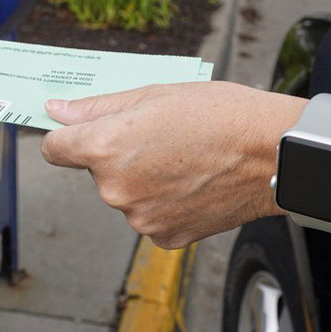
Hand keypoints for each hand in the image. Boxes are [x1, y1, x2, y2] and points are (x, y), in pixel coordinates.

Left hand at [40, 81, 304, 248]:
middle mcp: (115, 190)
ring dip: (144, 179)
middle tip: (162, 137)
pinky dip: (165, 202)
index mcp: (105, 149)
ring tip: (185, 159)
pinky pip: (151, 215)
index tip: (81, 132)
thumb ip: (98, 108)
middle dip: (119, 155)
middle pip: (97, 171)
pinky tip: (194, 183)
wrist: (275, 155)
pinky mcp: (165, 236)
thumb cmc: (222, 115)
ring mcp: (140, 218)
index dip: (68, 136)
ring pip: (126, 194)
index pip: (55, 149)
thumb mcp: (154, 94)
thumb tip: (57, 111)